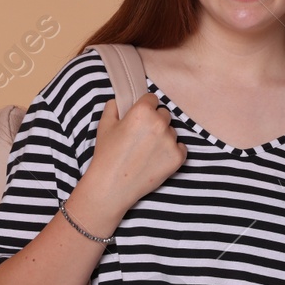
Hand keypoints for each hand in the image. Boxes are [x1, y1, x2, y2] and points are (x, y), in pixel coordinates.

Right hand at [68, 93, 185, 229]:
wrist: (112, 185)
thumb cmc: (107, 155)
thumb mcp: (104, 125)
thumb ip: (114, 106)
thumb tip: (121, 100)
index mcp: (143, 111)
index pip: (152, 98)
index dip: (145, 107)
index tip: (140, 117)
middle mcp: (160, 123)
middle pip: (164, 114)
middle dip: (155, 121)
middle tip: (142, 136)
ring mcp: (170, 141)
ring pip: (171, 131)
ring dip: (163, 136)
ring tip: (146, 150)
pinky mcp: (178, 158)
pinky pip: (180, 147)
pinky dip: (171, 151)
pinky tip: (156, 158)